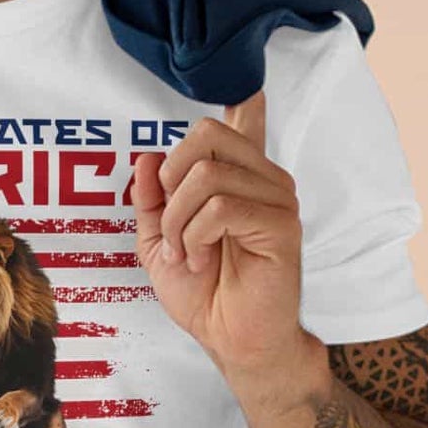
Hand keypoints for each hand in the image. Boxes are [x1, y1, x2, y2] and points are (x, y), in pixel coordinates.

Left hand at [130, 88, 326, 392]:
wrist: (228, 340)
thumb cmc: (203, 294)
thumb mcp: (159, 243)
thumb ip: (151, 201)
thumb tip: (146, 157)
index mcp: (238, 179)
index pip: (246, 123)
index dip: (247, 100)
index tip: (251, 88)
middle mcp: (262, 179)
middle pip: (206, 134)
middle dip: (170, 181)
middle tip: (172, 223)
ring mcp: (276, 198)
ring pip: (207, 175)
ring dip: (179, 222)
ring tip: (187, 254)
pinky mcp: (280, 224)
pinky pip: (221, 206)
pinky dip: (196, 236)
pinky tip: (203, 260)